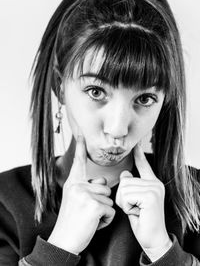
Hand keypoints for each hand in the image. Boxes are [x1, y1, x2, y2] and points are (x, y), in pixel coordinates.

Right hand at [48, 134, 114, 254]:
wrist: (64, 241)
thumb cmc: (72, 222)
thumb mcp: (75, 200)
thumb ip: (88, 187)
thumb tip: (102, 181)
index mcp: (73, 183)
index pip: (78, 162)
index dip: (80, 147)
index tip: (81, 133)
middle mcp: (77, 185)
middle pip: (105, 187)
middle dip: (102, 202)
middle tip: (87, 214)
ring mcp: (85, 194)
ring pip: (110, 199)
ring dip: (104, 212)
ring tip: (89, 219)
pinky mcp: (93, 206)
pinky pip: (111, 210)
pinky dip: (106, 220)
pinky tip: (93, 225)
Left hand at [116, 143, 171, 260]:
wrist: (152, 239)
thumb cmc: (142, 220)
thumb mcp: (134, 200)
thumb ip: (131, 186)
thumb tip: (125, 174)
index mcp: (152, 183)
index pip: (143, 165)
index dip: (138, 154)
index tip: (136, 143)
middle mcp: (155, 183)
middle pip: (124, 180)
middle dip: (122, 197)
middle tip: (134, 207)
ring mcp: (154, 188)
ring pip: (123, 188)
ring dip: (124, 203)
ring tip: (136, 210)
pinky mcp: (151, 196)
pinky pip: (126, 196)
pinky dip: (126, 207)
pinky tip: (137, 212)